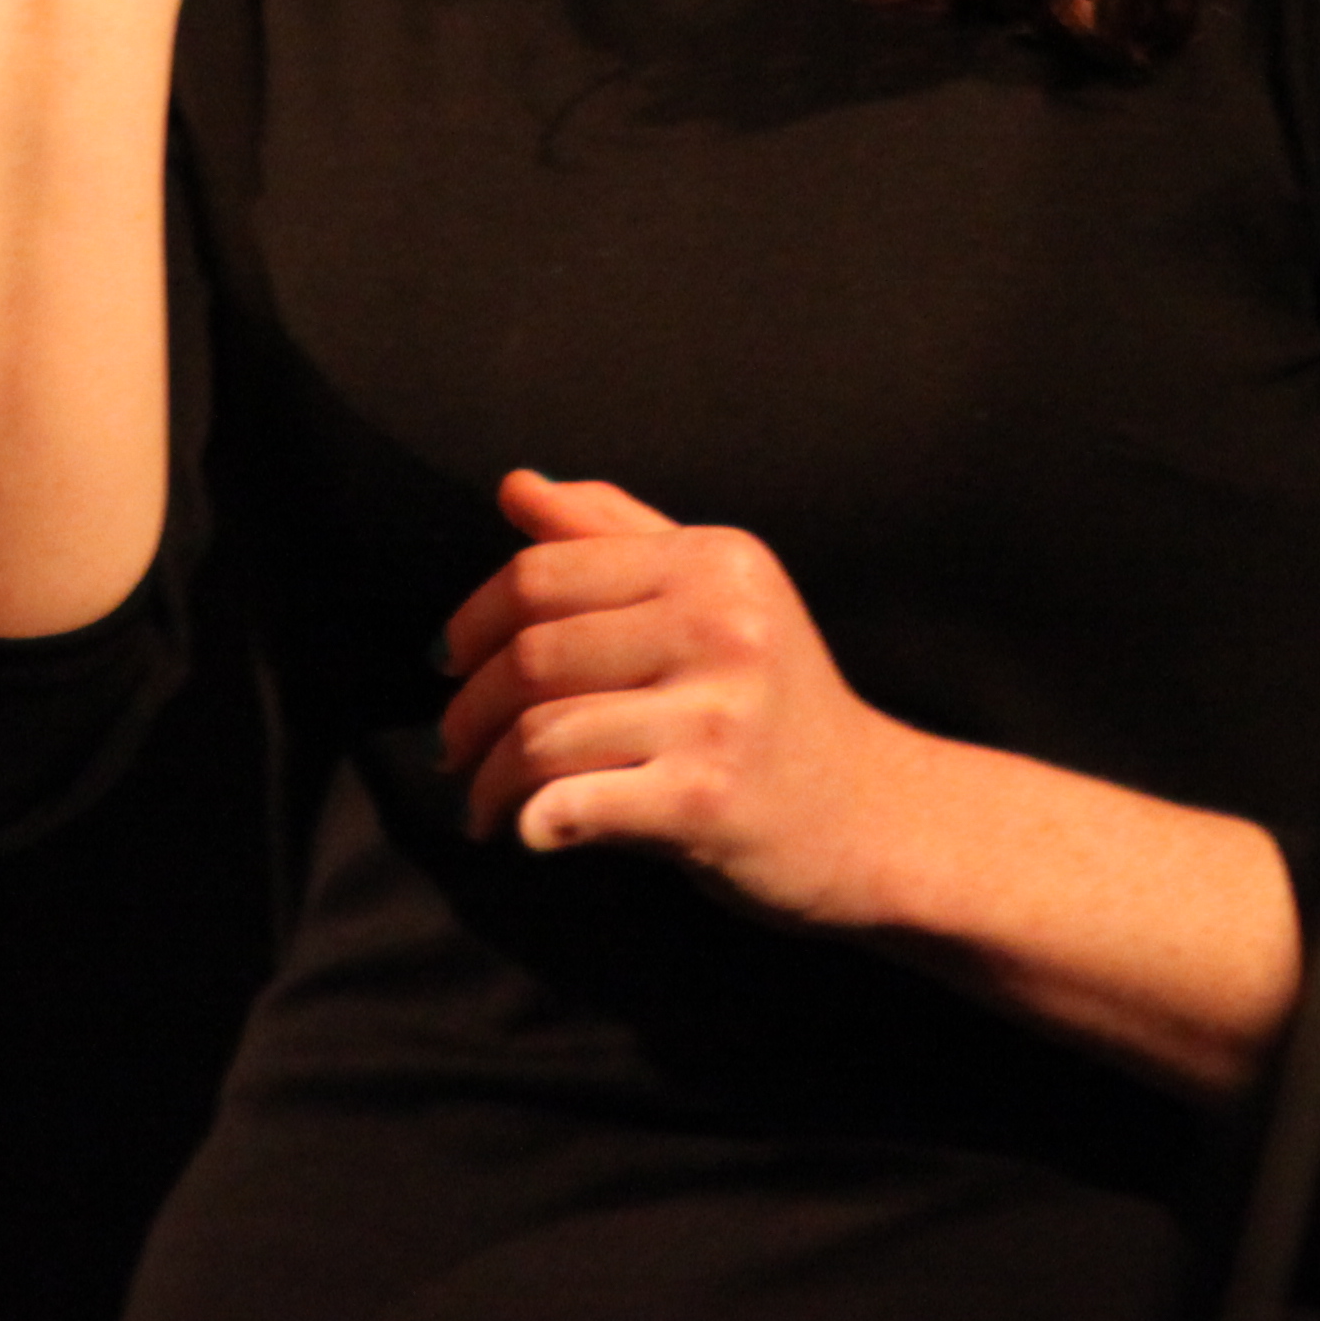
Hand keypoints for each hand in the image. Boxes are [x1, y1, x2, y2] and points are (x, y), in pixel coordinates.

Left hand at [435, 469, 930, 933]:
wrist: (872, 815)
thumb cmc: (775, 705)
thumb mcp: (716, 597)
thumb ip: (615, 536)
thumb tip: (517, 487)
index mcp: (713, 561)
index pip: (543, 573)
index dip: (471, 621)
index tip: (447, 665)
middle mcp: (722, 624)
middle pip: (531, 656)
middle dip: (466, 711)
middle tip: (452, 749)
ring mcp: (718, 713)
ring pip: (542, 735)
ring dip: (488, 781)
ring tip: (483, 804)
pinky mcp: (710, 798)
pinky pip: (575, 803)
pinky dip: (531, 822)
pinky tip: (527, 834)